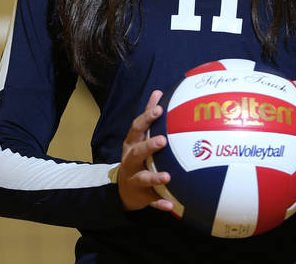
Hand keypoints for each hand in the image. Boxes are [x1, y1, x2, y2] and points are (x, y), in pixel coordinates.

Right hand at [117, 90, 174, 211]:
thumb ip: (148, 115)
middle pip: (137, 152)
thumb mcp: (139, 136)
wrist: (124, 188)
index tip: (159, 109)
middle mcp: (130, 160)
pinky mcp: (141, 196)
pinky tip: (170, 204)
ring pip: (143, 178)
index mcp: (132, 144)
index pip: (137, 128)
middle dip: (149, 146)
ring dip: (154, 177)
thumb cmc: (137, 155)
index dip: (147, 118)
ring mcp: (135, 179)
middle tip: (163, 141)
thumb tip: (159, 92)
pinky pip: (151, 201)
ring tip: (167, 176)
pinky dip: (159, 203)